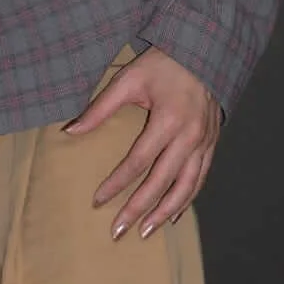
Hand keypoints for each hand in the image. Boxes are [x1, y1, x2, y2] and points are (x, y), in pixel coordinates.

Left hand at [63, 46, 220, 239]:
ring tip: (145, 232)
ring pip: (185, 188)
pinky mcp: (212, 144)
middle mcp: (189, 137)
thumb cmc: (162, 64)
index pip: (138, 161)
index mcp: (168, 120)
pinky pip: (200, 179)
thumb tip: (70, 130)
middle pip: (161, 182)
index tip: (97, 201)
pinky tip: (173, 215)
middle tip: (118, 232)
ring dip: (164, 213)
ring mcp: (204, 143)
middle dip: (138, 209)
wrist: (203, 52)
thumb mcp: (129, 80)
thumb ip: (100, 107)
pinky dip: (187, 199)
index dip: (116, 183)